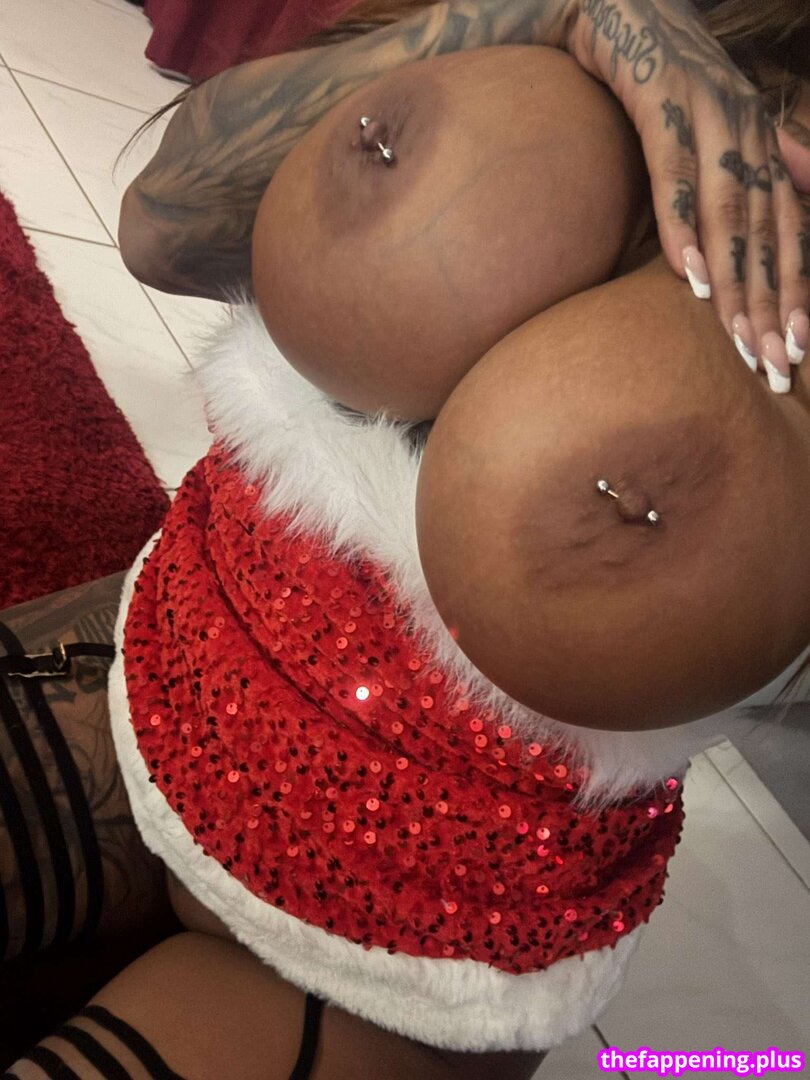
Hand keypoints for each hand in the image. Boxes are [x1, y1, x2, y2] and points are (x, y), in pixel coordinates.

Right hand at [568, 0, 809, 391]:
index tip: (794, 352)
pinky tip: (687, 275)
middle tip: (773, 365)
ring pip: (732, 209)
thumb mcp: (694, 141)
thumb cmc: (650, 84)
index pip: (787, 232)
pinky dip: (682, 224)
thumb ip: (715, 191)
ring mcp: (708, 111)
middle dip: (773, 304)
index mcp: (757, 145)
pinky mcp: (661, 97)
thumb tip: (712, 255)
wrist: (614, 5)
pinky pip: (675, 172)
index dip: (794, 292)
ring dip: (737, 279)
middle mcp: (747, 129)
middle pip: (769, 232)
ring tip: (738, 338)